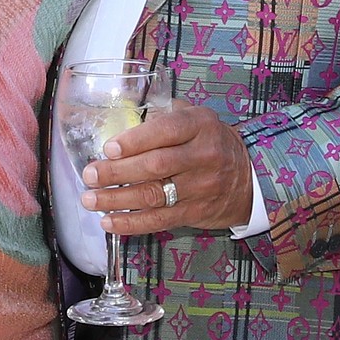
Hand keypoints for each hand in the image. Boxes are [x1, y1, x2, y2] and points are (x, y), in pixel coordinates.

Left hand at [80, 98, 252, 235]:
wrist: (248, 178)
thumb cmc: (210, 142)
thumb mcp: (196, 118)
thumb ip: (164, 115)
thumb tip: (124, 120)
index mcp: (200, 125)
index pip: (166, 131)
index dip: (135, 140)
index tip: (109, 148)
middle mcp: (203, 155)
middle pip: (155, 165)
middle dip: (117, 172)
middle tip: (90, 175)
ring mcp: (200, 187)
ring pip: (154, 195)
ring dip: (117, 200)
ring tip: (90, 199)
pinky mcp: (194, 212)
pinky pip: (159, 220)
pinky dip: (131, 223)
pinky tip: (108, 221)